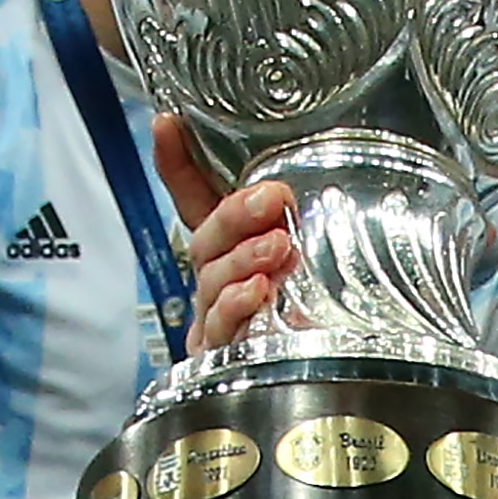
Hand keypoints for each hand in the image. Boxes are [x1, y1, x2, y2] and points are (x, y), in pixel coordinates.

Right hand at [155, 116, 303, 350]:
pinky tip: (257, 292)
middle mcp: (219, 276)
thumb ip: (305, 218)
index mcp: (233, 245)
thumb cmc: (315, 306)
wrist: (328, 374)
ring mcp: (218, 314)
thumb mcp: (316, 250)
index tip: (169, 124)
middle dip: (235, 215)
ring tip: (278, 247)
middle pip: (206, 238)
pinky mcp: (225, 352)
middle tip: (271, 199)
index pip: (195, 196)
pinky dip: (237, 306)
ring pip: (213, 280)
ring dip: (243, 259)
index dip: (178, 160)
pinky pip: (221, 326)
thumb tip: (311, 178)